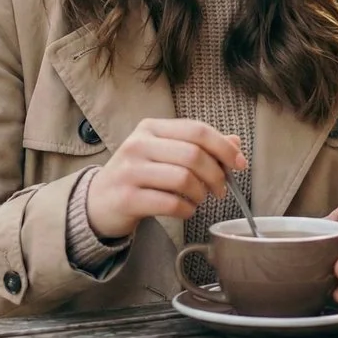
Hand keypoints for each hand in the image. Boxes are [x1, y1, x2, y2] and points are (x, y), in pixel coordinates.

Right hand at [86, 119, 245, 238]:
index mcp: (151, 128)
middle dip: (216, 175)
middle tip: (221, 189)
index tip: (239, 164)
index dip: (223, 147)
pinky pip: (171, 203)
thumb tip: (235, 143)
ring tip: (199, 199)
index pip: (196, 130)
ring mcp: (130, 171)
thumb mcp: (164, 153)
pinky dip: (187, 209)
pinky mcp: (127, 198)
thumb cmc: (139, 175)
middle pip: (193, 155)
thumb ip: (198, 146)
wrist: (98, 201)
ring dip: (201, 194)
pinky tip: (186, 210)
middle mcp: (138, 145)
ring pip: (184, 179)